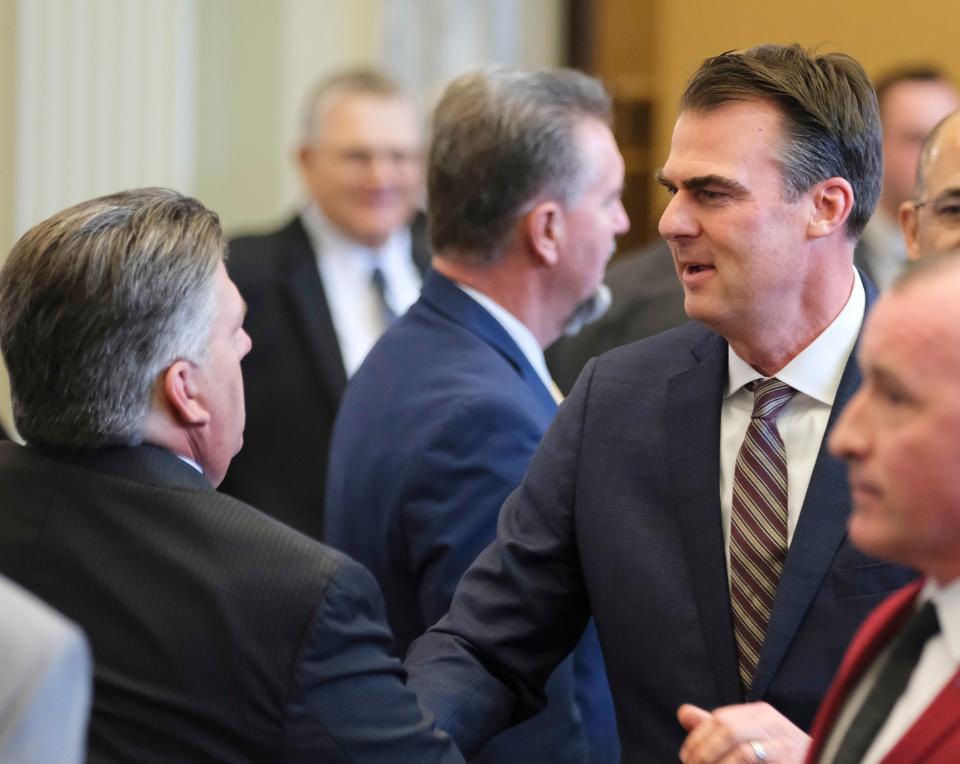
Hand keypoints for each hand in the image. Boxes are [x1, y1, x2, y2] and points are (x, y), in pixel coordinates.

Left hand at [677, 702, 809, 763]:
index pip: (720, 718)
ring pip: (742, 753)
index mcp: (760, 713)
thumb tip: (683, 712)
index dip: (698, 738)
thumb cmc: (778, 755)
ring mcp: (785, 747)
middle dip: (704, 753)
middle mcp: (774, 725)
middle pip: (728, 731)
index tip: (686, 757)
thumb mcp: (748, 735)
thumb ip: (715, 726)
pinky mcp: (793, 763)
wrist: (821, 761)